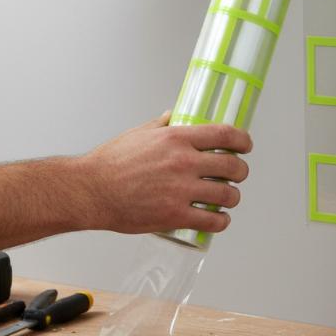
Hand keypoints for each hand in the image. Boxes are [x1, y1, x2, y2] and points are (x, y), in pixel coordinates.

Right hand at [79, 112, 251, 233]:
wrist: (90, 190)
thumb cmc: (111, 161)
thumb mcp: (140, 132)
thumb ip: (163, 123)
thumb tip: (176, 114)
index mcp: (177, 138)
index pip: (225, 134)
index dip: (243, 141)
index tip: (246, 145)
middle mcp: (183, 162)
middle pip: (232, 165)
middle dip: (241, 171)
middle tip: (238, 174)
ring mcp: (180, 190)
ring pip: (227, 195)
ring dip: (233, 197)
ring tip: (228, 198)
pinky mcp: (173, 215)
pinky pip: (211, 221)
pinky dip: (221, 221)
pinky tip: (219, 219)